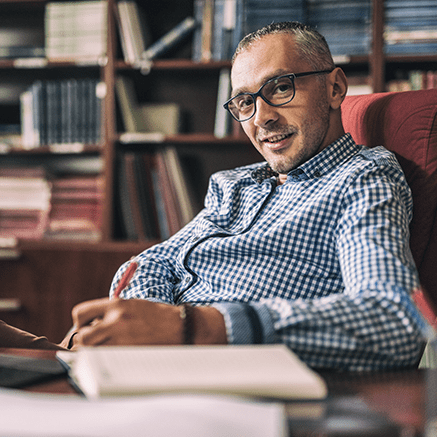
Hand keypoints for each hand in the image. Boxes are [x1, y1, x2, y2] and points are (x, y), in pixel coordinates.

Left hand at [71, 298, 227, 346]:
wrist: (178, 326)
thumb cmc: (155, 315)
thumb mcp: (131, 304)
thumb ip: (110, 312)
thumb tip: (90, 324)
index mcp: (116, 304)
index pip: (80, 313)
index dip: (79, 322)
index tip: (86, 326)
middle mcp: (116, 320)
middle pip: (81, 336)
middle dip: (83, 341)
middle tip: (92, 342)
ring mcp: (122, 339)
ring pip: (91, 351)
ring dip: (93, 352)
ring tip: (104, 349)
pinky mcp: (128, 353)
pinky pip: (106, 359)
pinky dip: (105, 359)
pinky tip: (115, 355)